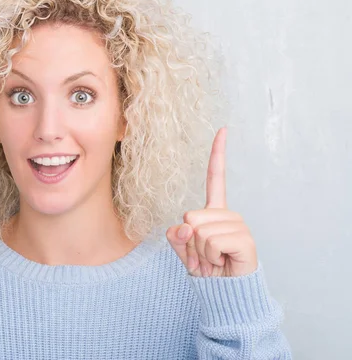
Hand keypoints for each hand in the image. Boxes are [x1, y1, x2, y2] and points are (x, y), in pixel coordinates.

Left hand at [166, 127, 257, 276]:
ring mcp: (238, 225)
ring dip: (200, 253)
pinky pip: (211, 242)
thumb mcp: (183, 249)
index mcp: (214, 211)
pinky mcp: (244, 239)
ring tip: (214, 260)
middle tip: (204, 255)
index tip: (223, 129)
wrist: (225, 293)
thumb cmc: (206, 269)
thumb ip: (176, 235)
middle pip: (190, 216)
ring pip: (199, 231)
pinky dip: (211, 257)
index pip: (215, 178)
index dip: (218, 154)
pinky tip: (223, 262)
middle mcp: (228, 214)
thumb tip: (187, 224)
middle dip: (189, 242)